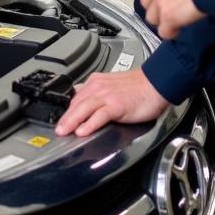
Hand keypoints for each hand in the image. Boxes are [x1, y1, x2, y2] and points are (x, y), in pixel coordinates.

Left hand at [55, 69, 169, 136]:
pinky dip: (90, 124)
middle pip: (77, 104)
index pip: (76, 98)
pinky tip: (83, 131)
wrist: (156, 83)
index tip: (61, 122)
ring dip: (72, 121)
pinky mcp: (117, 105)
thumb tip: (83, 96)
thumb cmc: (138, 86)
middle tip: (58, 131)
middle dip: (65, 118)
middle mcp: (99, 87)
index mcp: (97, 82)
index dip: (67, 112)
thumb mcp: (111, 84)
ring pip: (84, 109)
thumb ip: (97, 90)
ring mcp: (108, 96)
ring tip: (64, 132)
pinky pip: (100, 115)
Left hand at [140, 0, 203, 38]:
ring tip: (175, 21)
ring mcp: (160, 0)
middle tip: (171, 9)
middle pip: (147, 1)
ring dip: (162, 20)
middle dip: (157, 7)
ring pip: (152, 17)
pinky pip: (163, 31)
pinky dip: (171, 32)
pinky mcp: (168, 16)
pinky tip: (179, 29)